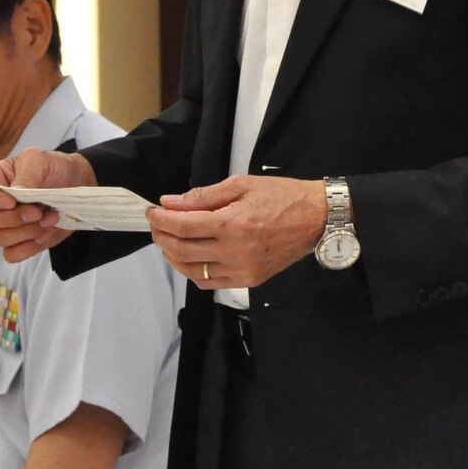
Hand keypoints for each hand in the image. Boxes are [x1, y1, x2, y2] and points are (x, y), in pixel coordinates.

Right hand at [0, 149, 95, 262]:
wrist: (78, 184)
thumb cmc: (54, 168)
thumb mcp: (38, 160)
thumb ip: (25, 175)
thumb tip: (14, 194)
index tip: (10, 201)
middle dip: (13, 218)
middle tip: (36, 211)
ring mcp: (7, 225)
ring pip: (0, 238)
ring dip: (26, 231)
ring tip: (48, 218)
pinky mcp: (21, 241)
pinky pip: (12, 254)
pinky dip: (29, 247)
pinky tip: (45, 232)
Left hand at [146, 176, 326, 289]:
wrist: (315, 218)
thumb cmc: (282, 197)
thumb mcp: (241, 185)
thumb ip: (202, 196)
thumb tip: (171, 203)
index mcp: (232, 224)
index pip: (182, 226)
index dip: (161, 219)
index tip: (152, 212)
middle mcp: (235, 251)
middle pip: (182, 250)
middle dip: (162, 236)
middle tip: (157, 225)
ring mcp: (242, 270)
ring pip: (192, 271)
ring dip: (173, 256)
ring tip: (169, 241)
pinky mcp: (250, 280)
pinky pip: (211, 283)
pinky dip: (194, 272)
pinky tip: (191, 257)